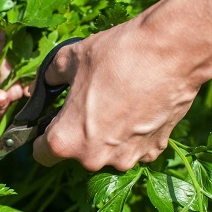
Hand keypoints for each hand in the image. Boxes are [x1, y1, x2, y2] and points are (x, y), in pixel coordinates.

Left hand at [32, 18, 210, 171]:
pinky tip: (139, 107)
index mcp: (66, 141)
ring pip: (107, 152)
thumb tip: (45, 83)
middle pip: (77, 153)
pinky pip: (134, 147)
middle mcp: (95, 159)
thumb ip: (51, 78)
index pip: (41, 153)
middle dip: (79, 133)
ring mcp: (127, 158)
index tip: (52, 122)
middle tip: (90, 102)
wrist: (170, 52)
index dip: (42, 136)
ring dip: (107, 135)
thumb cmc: (115, 55)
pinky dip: (133, 133)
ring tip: (118, 101)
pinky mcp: (153, 151)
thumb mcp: (70, 59)